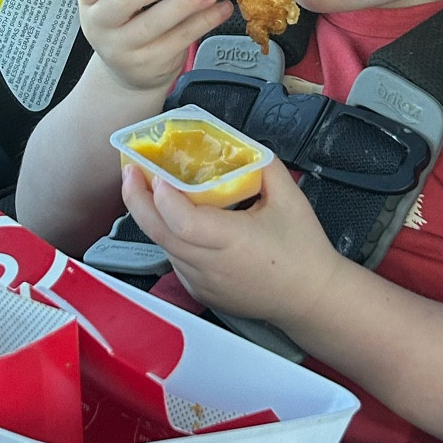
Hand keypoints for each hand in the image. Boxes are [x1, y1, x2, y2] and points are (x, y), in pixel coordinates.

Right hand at [77, 0, 231, 95]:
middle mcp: (104, 27)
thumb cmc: (123, 27)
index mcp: (92, 4)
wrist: (126, 74)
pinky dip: (206, 20)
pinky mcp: (154, 62)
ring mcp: (128, 48)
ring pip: (158, 21)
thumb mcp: (112, 2)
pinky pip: (183, 37)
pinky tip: (219, 10)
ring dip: (189, 2)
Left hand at [121, 158, 340, 329]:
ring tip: (150, 188)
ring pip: (164, 245)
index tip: (157, 172)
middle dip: (137, 199)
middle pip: (158, 233)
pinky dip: (170, 236)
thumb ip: (262, 164)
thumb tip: (238, 144)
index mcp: (232, 241)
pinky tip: (175, 218)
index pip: (182, 222)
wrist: (311, 298)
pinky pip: (175, 259)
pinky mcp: (199, 292)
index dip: (163, 196)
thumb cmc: (303, 251)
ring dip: (152, 216)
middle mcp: (210, 266)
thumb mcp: (290, 198)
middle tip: (131, 170)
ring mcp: (200, 283)